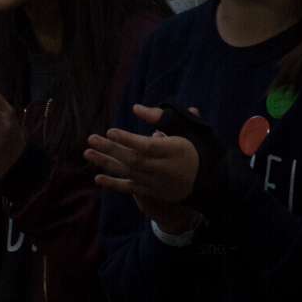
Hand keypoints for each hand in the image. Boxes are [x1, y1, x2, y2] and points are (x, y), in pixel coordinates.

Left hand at [85, 104, 201, 230]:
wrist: (214, 181)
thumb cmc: (200, 148)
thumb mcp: (189, 128)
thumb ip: (163, 117)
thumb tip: (136, 108)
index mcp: (175, 151)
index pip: (147, 147)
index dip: (128, 140)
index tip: (110, 130)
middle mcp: (164, 170)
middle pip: (133, 160)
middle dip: (111, 149)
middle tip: (90, 138)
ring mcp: (157, 183)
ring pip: (128, 173)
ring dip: (106, 163)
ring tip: (88, 153)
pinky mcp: (153, 192)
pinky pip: (130, 189)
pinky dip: (113, 184)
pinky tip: (98, 177)